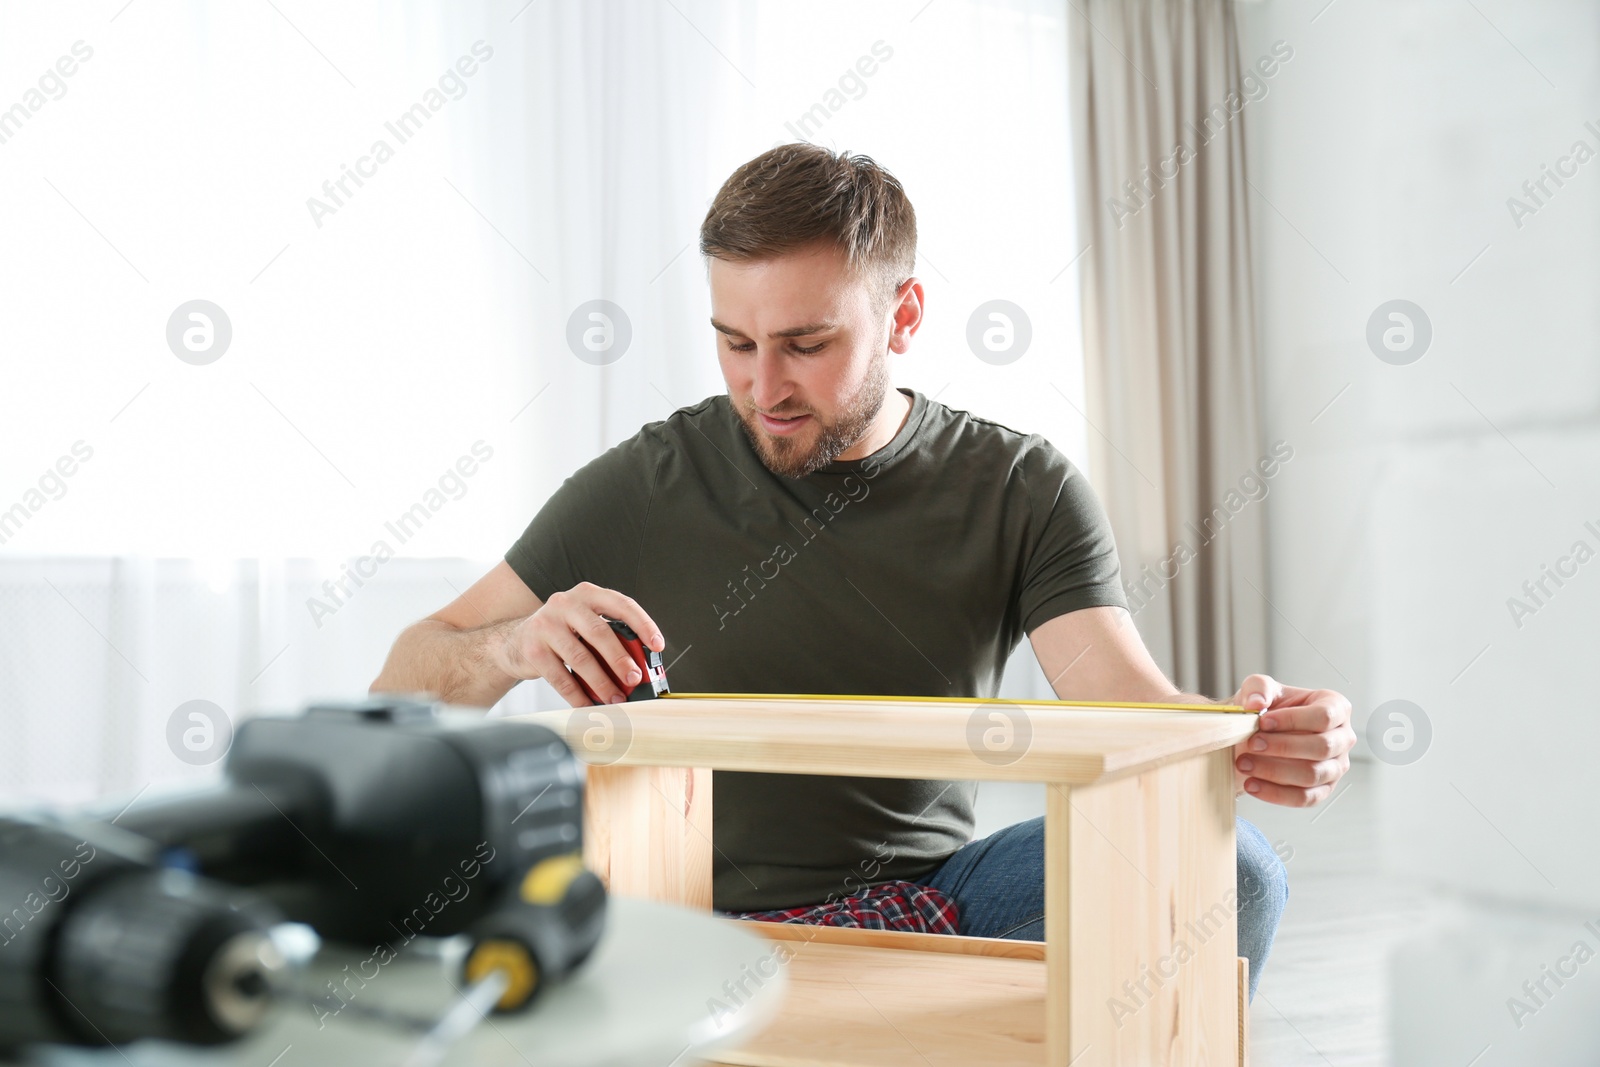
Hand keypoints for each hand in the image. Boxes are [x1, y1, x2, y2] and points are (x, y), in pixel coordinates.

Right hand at [497, 582, 663, 706]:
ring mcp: (546, 625)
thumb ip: (609, 637)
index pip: (622, 604)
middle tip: (635, 678)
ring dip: (601, 682)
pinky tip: (590, 705)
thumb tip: (640, 666)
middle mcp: (566, 604)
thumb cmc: (560, 633)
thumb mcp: (585, 626)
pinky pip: (561, 677)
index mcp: (587, 594)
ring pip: (580, 658)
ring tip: (615, 698)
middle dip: (621, 659)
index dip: (643, 624)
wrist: (514, 641)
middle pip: (600, 632)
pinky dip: (578, 696)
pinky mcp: (532, 649)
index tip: (657, 645)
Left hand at [1229, 674, 1354, 806]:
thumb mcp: (1259, 689)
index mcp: (1336, 707)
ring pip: (1313, 774)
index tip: (1262, 722)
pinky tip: (1251, 784)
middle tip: (1251, 744)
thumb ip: (1258, 688)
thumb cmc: (1266, 710)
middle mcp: (1342, 738)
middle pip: (1322, 747)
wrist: (1255, 736)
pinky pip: (1305, 798)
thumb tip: (1256, 703)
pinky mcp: (1323, 789)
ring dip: (1275, 771)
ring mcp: (1336, 766)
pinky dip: (1276, 794)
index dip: (1292, 720)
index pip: (1323, 716)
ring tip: (1244, 764)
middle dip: (1282, 747)